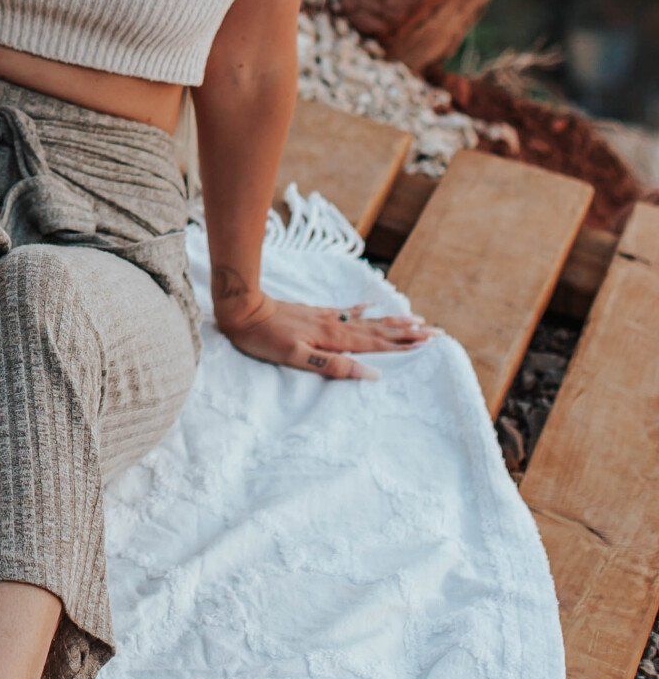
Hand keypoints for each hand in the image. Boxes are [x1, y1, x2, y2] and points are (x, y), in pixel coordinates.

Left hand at [215, 291, 432, 380]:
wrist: (242, 308)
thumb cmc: (265, 338)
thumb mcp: (297, 357)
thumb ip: (333, 365)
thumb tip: (371, 373)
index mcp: (334, 339)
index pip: (376, 344)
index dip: (402, 344)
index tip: (428, 341)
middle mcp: (335, 326)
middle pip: (378, 330)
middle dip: (406, 332)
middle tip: (435, 330)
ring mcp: (326, 317)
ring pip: (366, 320)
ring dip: (391, 320)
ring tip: (415, 317)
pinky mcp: (315, 313)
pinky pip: (346, 311)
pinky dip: (362, 309)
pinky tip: (371, 305)